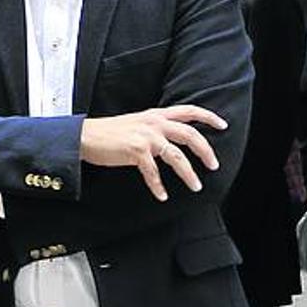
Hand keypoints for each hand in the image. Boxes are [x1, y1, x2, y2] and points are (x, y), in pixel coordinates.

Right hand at [79, 104, 226, 201]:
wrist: (84, 136)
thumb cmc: (107, 132)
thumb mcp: (135, 123)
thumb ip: (153, 128)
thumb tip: (168, 142)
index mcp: (155, 115)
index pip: (189, 111)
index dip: (208, 117)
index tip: (223, 125)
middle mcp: (154, 123)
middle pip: (190, 135)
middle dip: (206, 151)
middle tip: (214, 165)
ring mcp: (146, 137)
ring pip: (177, 157)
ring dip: (189, 174)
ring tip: (196, 186)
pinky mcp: (136, 151)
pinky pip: (153, 172)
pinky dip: (158, 186)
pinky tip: (162, 196)